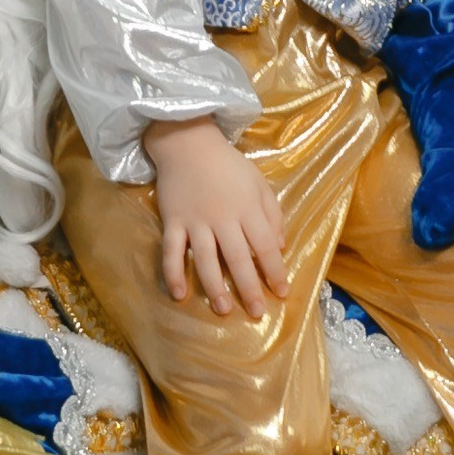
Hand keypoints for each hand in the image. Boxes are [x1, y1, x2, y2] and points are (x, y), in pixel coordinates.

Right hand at [140, 115, 289, 315]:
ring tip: (223, 310)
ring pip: (205, 259)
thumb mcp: (258, 182)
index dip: (275, 270)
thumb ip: (272, 214)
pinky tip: (179, 294)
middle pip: (238, 258)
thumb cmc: (228, 165)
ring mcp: (195, 220)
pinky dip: (173, 273)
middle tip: (256, 313)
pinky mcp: (172, 221)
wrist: (187, 141)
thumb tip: (280, 247)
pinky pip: (171, 251)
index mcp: (247, 208)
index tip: (282, 292)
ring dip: (214, 287)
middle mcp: (223, 218)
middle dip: (249, 288)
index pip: (265, 245)